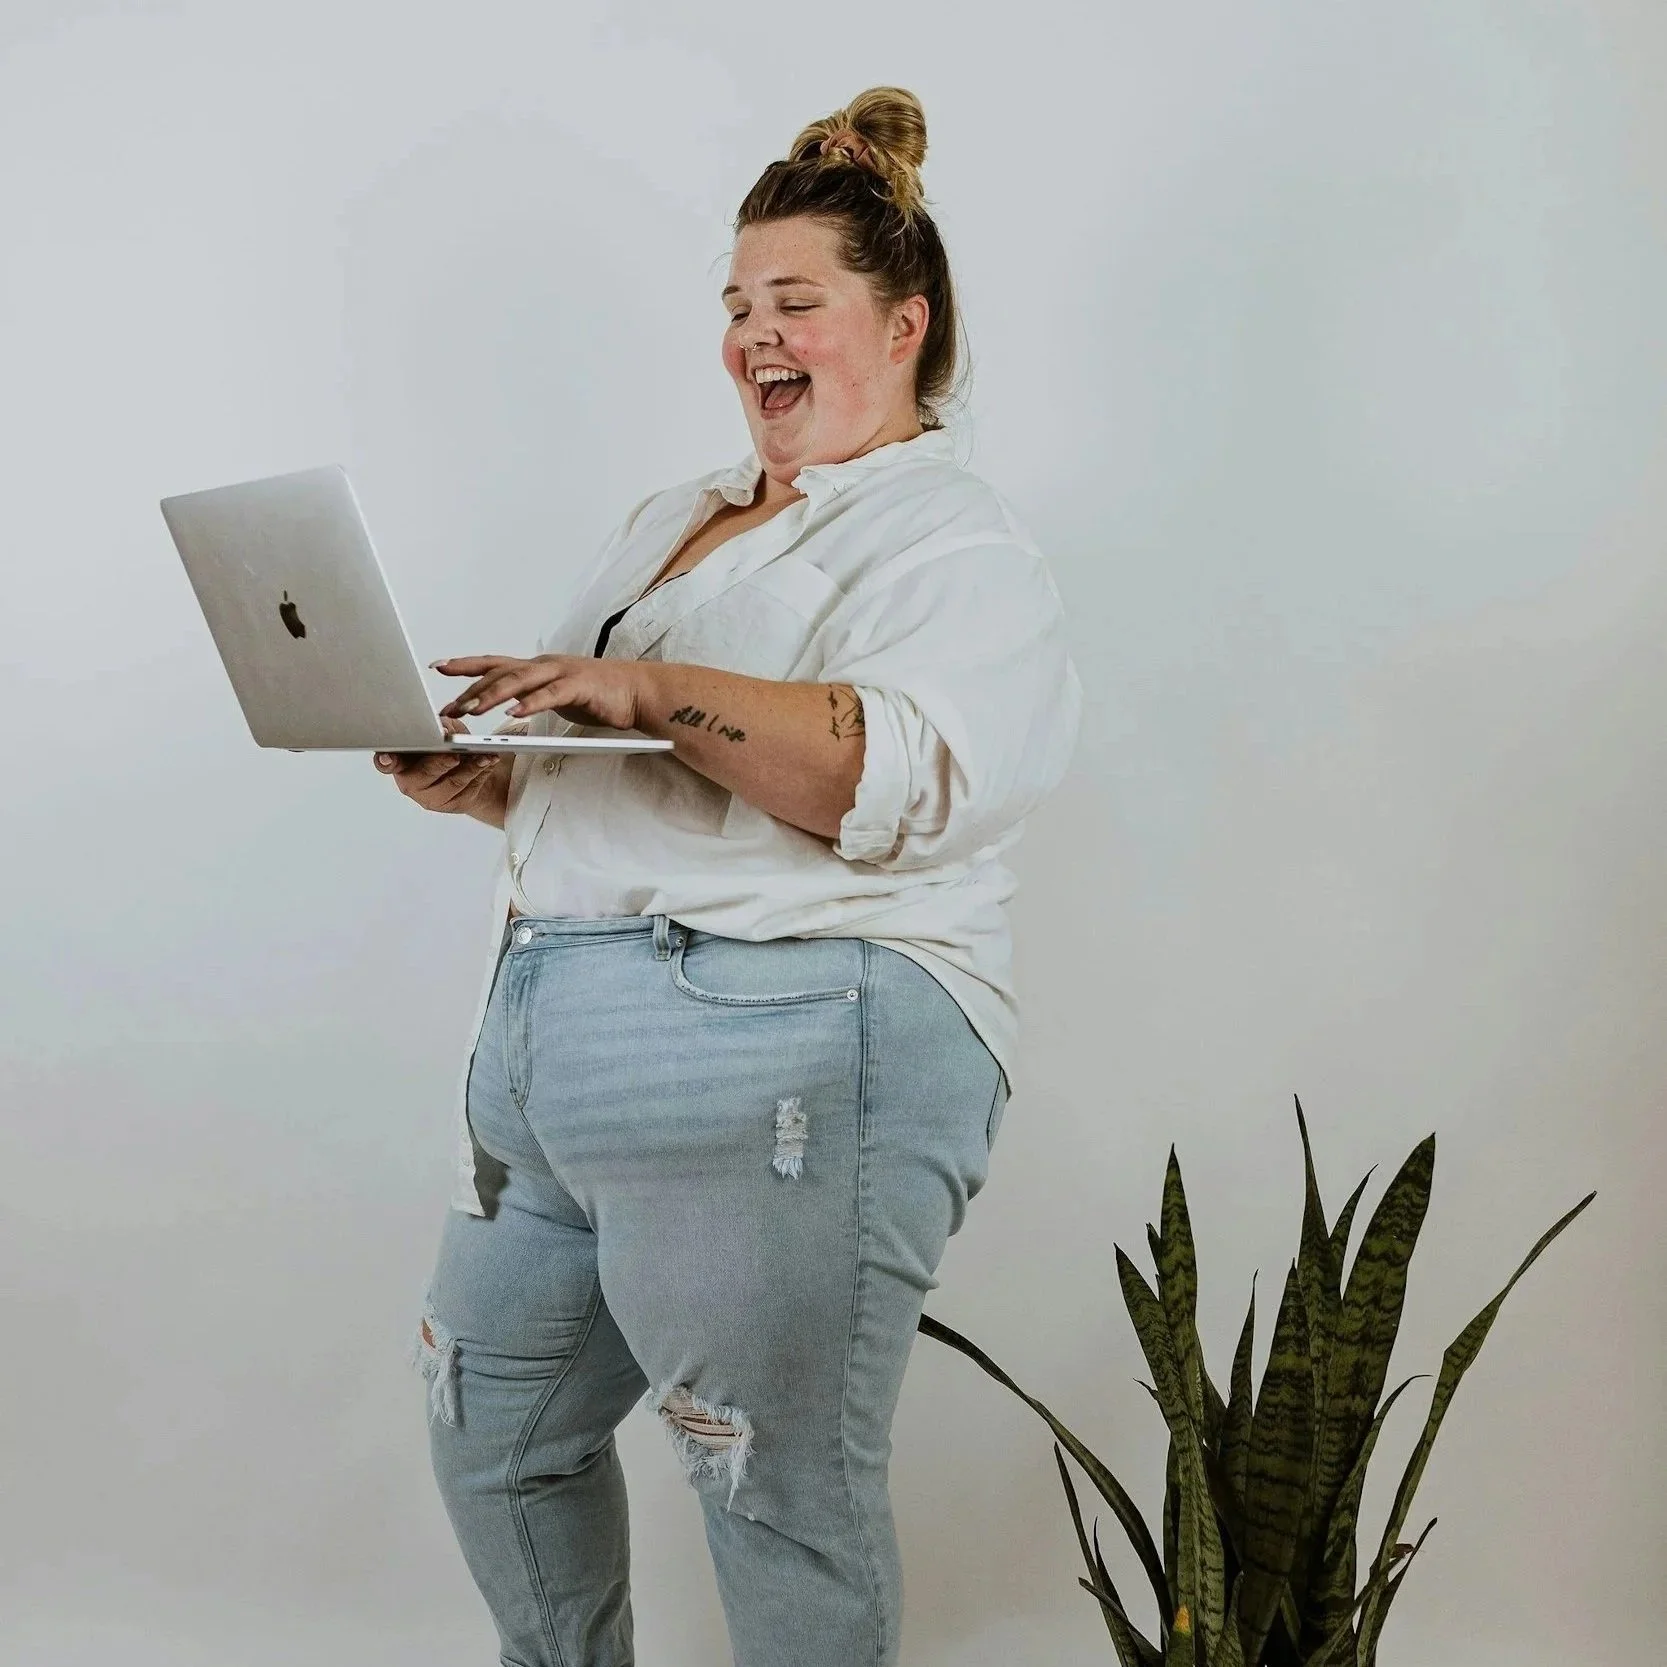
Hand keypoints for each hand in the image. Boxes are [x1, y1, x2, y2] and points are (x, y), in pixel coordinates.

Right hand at [374, 717, 504, 817]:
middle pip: (423, 774)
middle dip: (440, 763)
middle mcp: (410, 781)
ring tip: (484, 756)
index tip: (386, 757)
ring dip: (470, 768)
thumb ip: (441, 726)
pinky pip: (467, 790)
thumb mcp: (445, 729)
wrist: (467, 768)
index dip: (384, 760)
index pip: (385, 762)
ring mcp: (429, 796)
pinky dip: (481, 774)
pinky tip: (488, 762)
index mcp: (400, 760)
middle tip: (454, 754)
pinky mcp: (451, 805)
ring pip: (451, 784)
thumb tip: (444, 730)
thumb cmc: (447, 746)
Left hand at [435, 654, 644, 729]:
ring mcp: (561, 673)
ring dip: (492, 695)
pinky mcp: (579, 687)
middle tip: (448, 706)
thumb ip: (530, 696)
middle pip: (499, 673)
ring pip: (519, 682)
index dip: (465, 664)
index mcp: (536, 668)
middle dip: (470, 688)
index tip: (438, 667)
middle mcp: (544, 666)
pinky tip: (514, 714)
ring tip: (471, 709)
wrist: (637, 690)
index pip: (493, 663)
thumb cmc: (598, 694)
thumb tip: (505, 705)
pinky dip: (530, 703)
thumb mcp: (555, 694)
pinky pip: (550, 695)